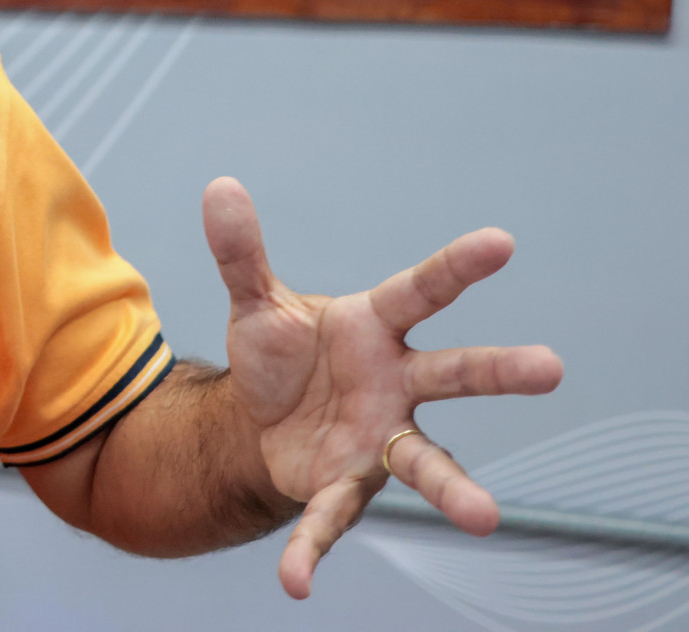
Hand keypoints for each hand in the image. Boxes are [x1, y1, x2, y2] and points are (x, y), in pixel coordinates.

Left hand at [202, 177, 561, 599]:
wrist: (259, 418)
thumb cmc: (281, 354)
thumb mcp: (255, 302)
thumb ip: (240, 252)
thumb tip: (219, 187)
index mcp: (375, 328)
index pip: (420, 290)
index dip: (458, 266)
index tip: (501, 242)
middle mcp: (394, 384)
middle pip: (453, 372)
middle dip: (498, 369)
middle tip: (551, 367)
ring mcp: (378, 438)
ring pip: (424, 461)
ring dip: (452, 488)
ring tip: (487, 516)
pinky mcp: (343, 484)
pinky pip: (329, 520)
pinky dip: (310, 550)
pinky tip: (295, 582)